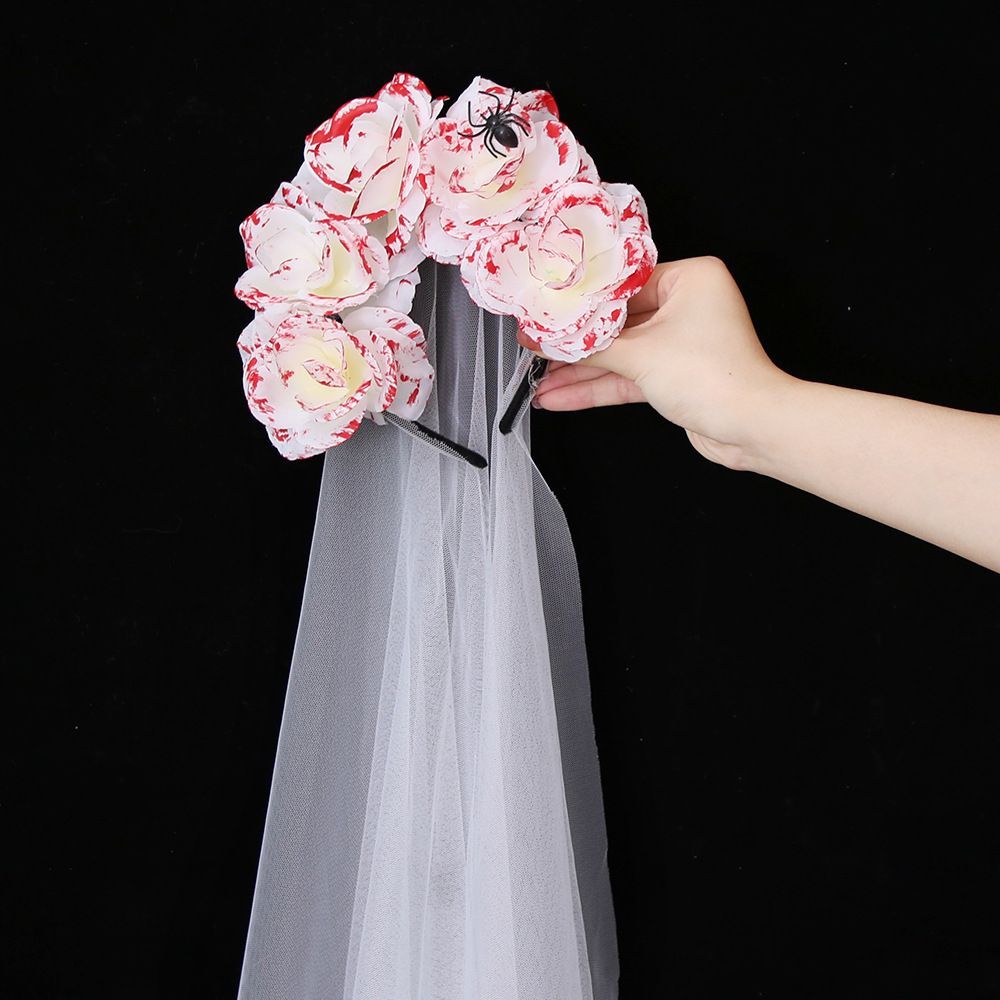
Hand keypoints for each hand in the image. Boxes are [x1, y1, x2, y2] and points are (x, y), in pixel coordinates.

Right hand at [524, 256, 793, 469]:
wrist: (751, 428)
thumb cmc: (712, 376)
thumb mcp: (641, 354)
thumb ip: (588, 346)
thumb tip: (543, 337)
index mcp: (689, 279)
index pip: (621, 285)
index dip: (579, 303)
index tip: (544, 311)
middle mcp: (686, 306)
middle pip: (616, 322)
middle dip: (574, 344)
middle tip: (533, 347)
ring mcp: (679, 343)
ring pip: (619, 355)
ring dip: (579, 372)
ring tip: (536, 381)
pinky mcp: (674, 377)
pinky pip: (627, 377)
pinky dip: (596, 388)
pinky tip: (560, 397)